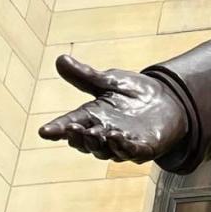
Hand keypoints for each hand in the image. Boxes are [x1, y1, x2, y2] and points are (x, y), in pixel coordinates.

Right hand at [38, 55, 187, 162]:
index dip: (57, 129)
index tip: (44, 132)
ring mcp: (123, 144)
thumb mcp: (108, 81)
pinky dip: (124, 147)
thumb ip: (85, 76)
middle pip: (86, 142)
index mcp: (92, 117)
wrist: (166, 99)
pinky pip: (132, 152)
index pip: (70, 124)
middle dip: (79, 137)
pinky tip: (117, 138)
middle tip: (73, 129)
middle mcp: (104, 134)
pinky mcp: (145, 148)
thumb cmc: (131, 93)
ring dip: (99, 144)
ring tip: (95, 133)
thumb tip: (60, 59)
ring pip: (107, 150)